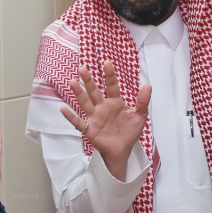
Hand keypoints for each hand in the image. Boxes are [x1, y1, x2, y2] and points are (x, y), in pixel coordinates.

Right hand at [60, 60, 151, 178]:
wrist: (123, 150)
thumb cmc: (129, 132)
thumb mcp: (139, 116)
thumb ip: (142, 101)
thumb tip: (148, 85)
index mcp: (115, 102)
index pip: (111, 86)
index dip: (109, 75)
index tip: (106, 63)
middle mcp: (102, 107)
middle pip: (94, 91)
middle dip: (88, 80)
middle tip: (82, 68)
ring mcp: (94, 117)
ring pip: (85, 103)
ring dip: (78, 93)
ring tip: (72, 82)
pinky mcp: (89, 129)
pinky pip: (78, 122)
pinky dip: (70, 116)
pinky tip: (63, 109)